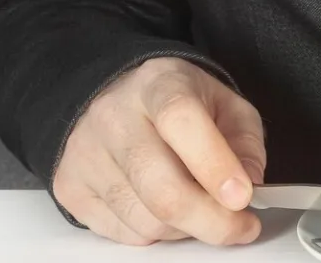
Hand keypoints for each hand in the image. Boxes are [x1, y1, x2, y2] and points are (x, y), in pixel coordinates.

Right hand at [52, 57, 266, 245]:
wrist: (111, 95)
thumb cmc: (175, 103)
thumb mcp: (224, 104)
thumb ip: (245, 141)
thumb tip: (250, 183)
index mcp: (159, 84)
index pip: (181, 121)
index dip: (215, 165)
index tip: (243, 196)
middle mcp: (114, 116)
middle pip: (162, 188)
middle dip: (212, 221)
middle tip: (240, 228)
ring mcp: (86, 154)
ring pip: (144, 219)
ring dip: (186, 229)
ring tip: (201, 209)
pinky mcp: (70, 187)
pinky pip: (122, 233)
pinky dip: (156, 234)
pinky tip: (166, 210)